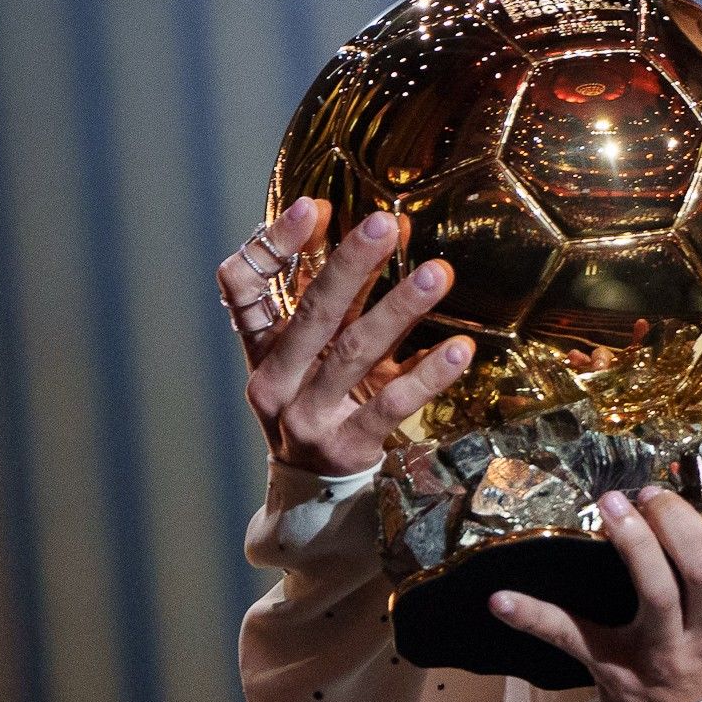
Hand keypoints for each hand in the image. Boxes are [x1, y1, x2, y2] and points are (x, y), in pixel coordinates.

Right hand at [219, 196, 477, 474]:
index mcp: (261, 351)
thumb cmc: (322, 406)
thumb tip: (385, 228)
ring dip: (398, 308)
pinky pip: (391, 404)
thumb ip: (338, 301)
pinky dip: (427, 374)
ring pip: (354, 352)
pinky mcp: (348, 447)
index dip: (273, 245)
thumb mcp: (315, 357)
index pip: (242, 287)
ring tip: (438, 273)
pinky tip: (459, 349)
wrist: (317, 495)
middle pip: (311, 313)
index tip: (314, 206)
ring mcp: (308, 417)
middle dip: (350, 264)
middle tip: (386, 224)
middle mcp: (275, 382)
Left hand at [490, 462, 701, 701]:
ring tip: (613, 502)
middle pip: (700, 574)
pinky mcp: (612, 669)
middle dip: (679, 527)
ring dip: (630, 546)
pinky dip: (532, 618)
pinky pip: (569, 640)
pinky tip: (497, 599)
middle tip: (658, 492)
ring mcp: (659, 653)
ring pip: (650, 595)